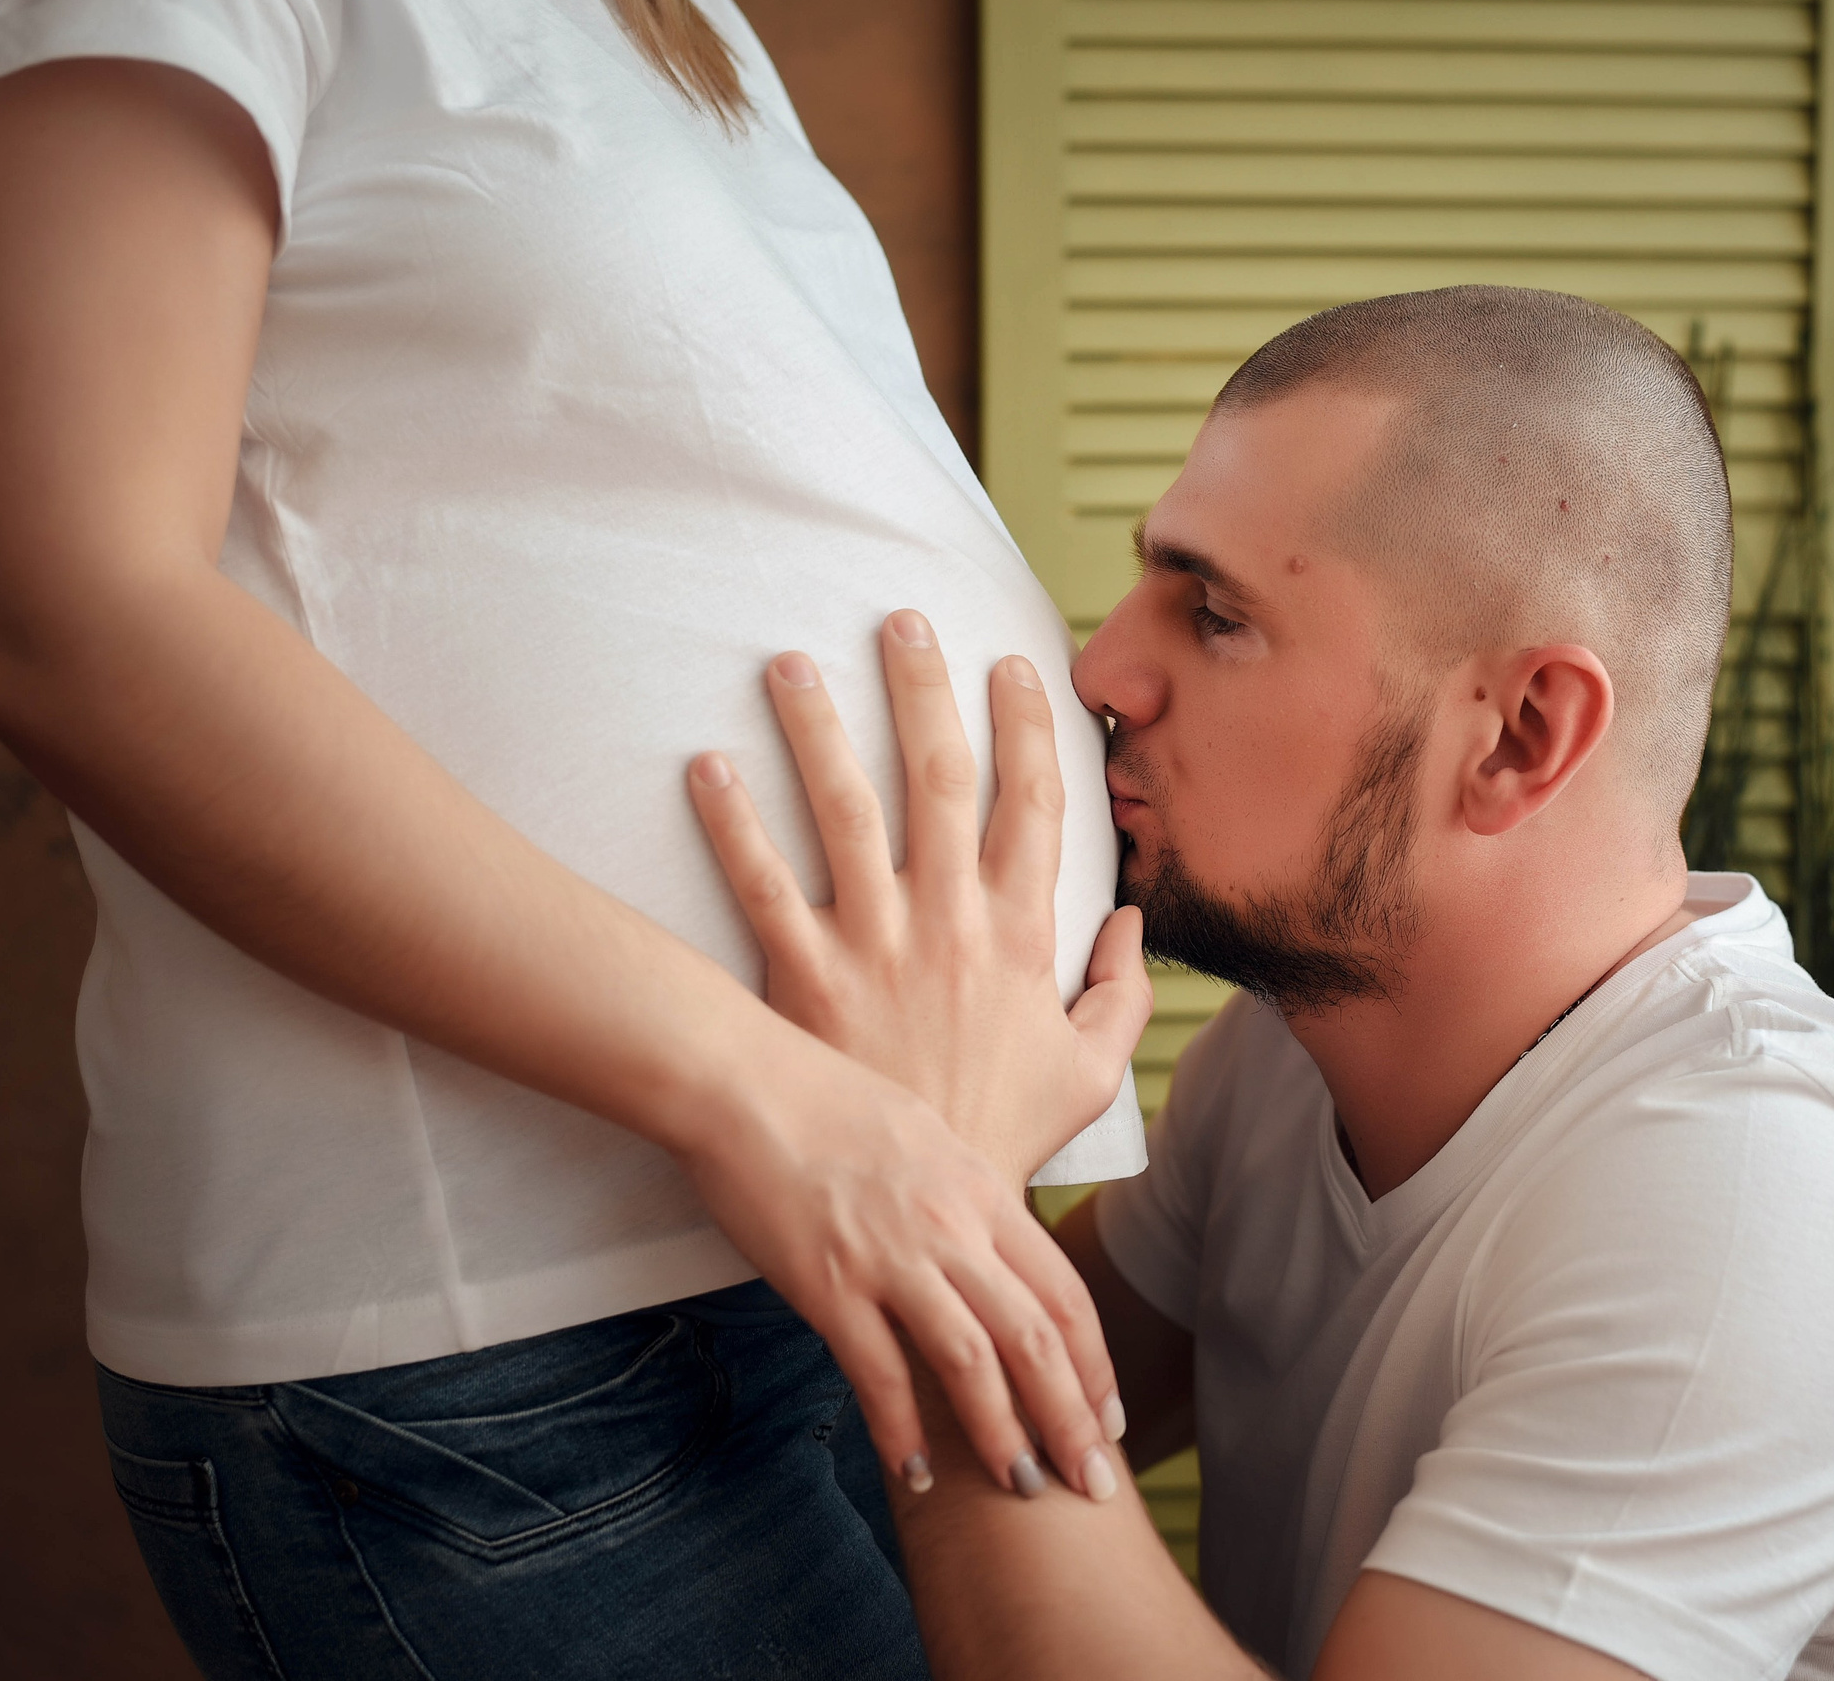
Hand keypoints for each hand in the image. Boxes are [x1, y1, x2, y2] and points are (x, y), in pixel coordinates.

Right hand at [676, 1047, 1126, 1504]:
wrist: (742, 1081)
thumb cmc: (825, 1101)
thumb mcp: (927, 1139)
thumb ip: (964, 1200)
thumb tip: (989, 1247)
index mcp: (982, 1193)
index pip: (1064, 1293)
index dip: (1095, 1365)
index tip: (1109, 1417)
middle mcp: (951, 1227)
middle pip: (1036, 1337)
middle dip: (1071, 1418)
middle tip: (1093, 1482)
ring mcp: (891, 1256)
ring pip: (971, 1362)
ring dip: (1002, 1434)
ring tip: (1019, 1486)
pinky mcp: (827, 1283)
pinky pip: (878, 1372)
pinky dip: (902, 1431)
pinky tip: (917, 1474)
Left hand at [688, 609, 1151, 1181]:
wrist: (927, 1213)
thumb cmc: (1004, 1137)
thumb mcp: (1091, 1071)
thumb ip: (1121, 992)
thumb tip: (1129, 918)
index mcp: (1021, 935)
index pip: (1034, 803)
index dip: (1029, 725)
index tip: (1015, 662)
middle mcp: (949, 922)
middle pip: (940, 779)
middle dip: (923, 691)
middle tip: (901, 620)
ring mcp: (874, 946)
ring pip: (846, 812)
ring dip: (817, 729)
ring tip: (787, 663)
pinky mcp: (803, 979)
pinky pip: (761, 886)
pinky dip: (730, 824)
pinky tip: (704, 764)